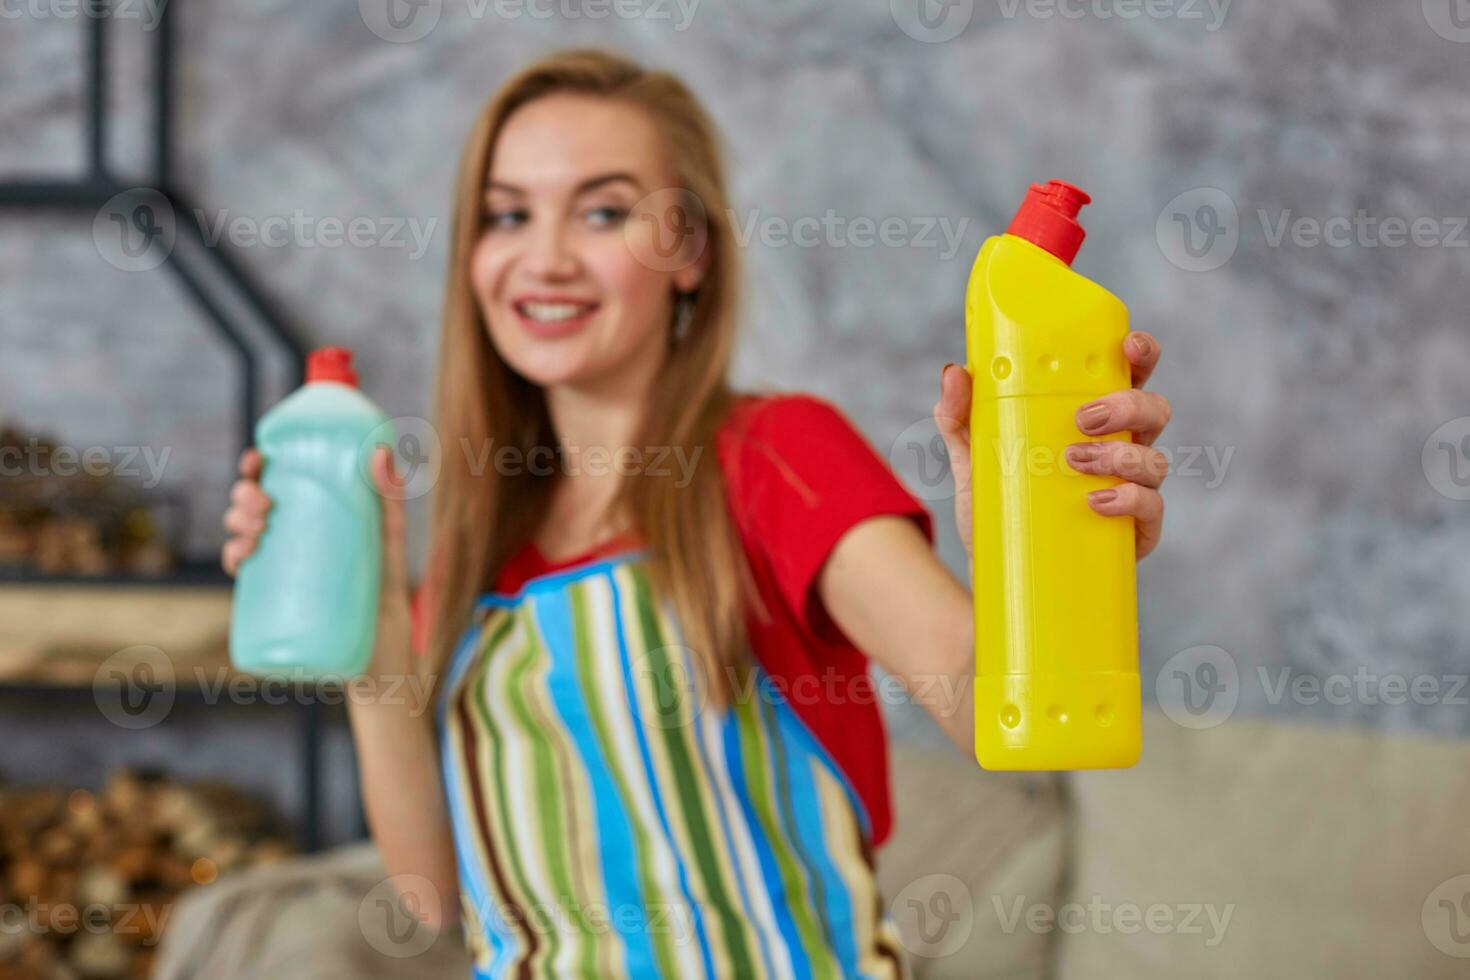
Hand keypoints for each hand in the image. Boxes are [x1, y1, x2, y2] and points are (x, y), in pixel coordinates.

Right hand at [221, 445, 414, 678]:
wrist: (382, 655)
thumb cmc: (385, 590)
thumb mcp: (389, 541)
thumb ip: (390, 500)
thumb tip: (382, 453)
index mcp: (311, 516)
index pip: (276, 483)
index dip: (256, 467)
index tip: (256, 459)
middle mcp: (289, 539)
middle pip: (252, 507)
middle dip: (244, 497)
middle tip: (265, 506)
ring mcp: (279, 569)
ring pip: (241, 537)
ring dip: (234, 525)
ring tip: (256, 532)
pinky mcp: (274, 601)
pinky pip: (242, 578)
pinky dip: (233, 560)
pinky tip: (239, 558)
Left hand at [932, 330, 1170, 560]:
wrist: (998, 575)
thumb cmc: (998, 507)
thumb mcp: (973, 459)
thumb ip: (959, 417)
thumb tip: (953, 373)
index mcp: (1094, 420)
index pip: (1129, 376)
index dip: (1140, 354)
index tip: (1127, 345)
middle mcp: (1122, 448)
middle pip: (1153, 410)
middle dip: (1128, 405)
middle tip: (1084, 418)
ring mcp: (1133, 489)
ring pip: (1155, 459)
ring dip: (1119, 455)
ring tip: (1075, 461)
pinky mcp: (1135, 531)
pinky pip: (1152, 508)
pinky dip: (1130, 500)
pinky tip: (1097, 501)